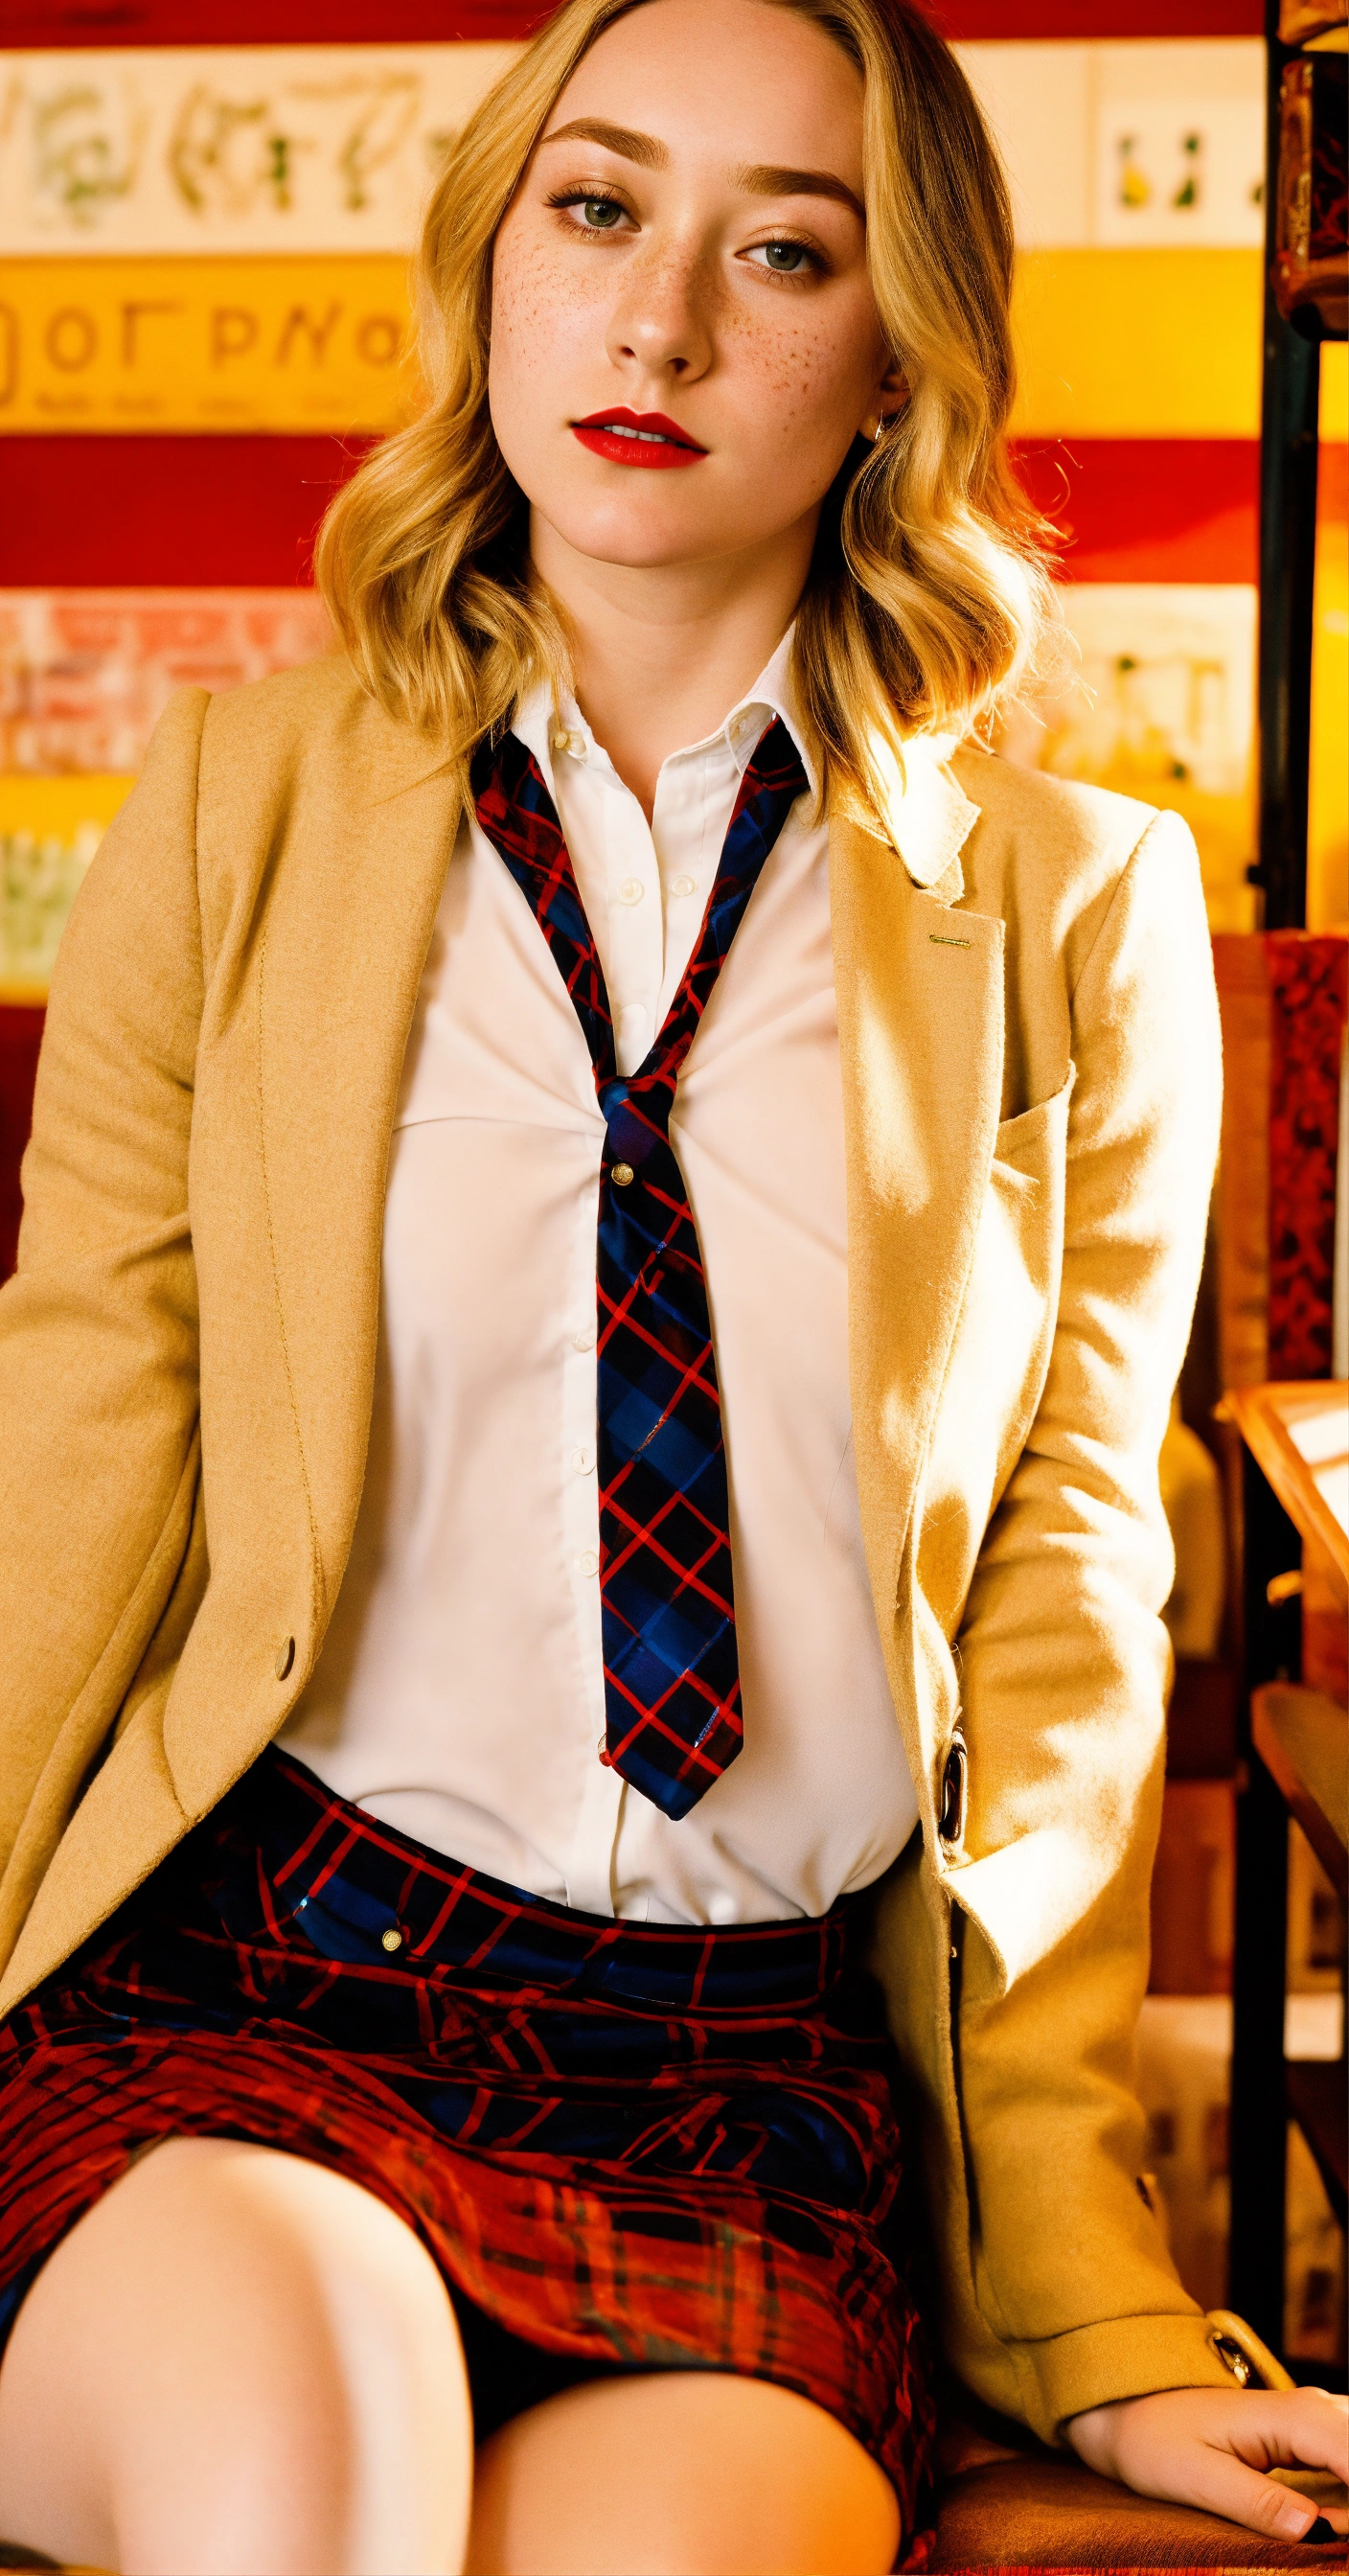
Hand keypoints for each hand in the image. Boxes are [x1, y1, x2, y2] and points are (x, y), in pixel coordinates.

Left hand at [1066, 2385, 1348, 2543]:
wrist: (1127, 2409)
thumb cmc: (1154, 2440)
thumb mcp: (1196, 2478)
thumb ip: (1255, 2502)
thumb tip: (1314, 2529)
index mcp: (1291, 2417)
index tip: (1343, 2535)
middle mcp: (1312, 2409)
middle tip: (1331, 2535)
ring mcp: (1314, 2418)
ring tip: (1330, 2529)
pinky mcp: (1309, 2435)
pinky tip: (1333, 2521)